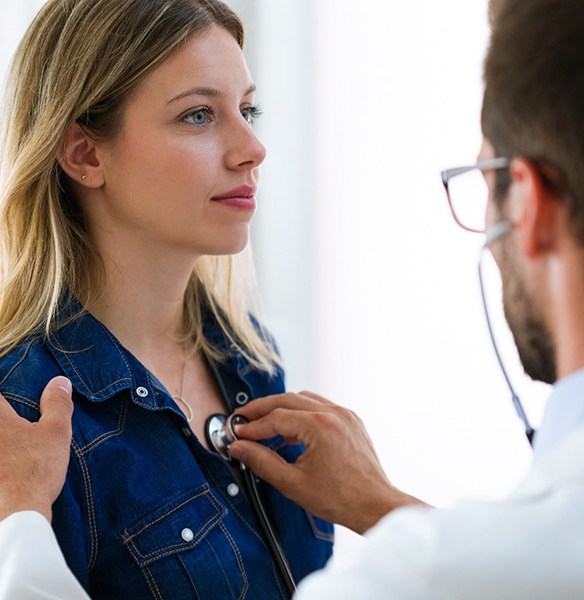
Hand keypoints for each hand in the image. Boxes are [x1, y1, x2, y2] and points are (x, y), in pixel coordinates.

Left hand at [0, 377, 72, 522]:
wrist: (13, 516)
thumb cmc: (35, 470)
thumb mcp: (56, 432)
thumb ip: (58, 403)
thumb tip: (60, 381)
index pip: (0, 395)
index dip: (7, 396)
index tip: (16, 401)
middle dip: (7, 421)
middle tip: (19, 427)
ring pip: (0, 442)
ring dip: (7, 444)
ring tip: (15, 452)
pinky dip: (2, 465)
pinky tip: (7, 471)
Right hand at [229, 391, 428, 533]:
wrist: (374, 505)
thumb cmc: (340, 498)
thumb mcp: (293, 483)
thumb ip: (262, 462)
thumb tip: (240, 448)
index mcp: (320, 426)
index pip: (276, 418)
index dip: (253, 426)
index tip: (237, 434)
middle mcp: (334, 413)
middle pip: (287, 399)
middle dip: (262, 408)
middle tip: (243, 417)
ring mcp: (344, 415)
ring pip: (304, 399)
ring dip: (282, 407)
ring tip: (264, 422)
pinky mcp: (351, 420)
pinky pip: (320, 406)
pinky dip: (301, 412)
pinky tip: (291, 430)